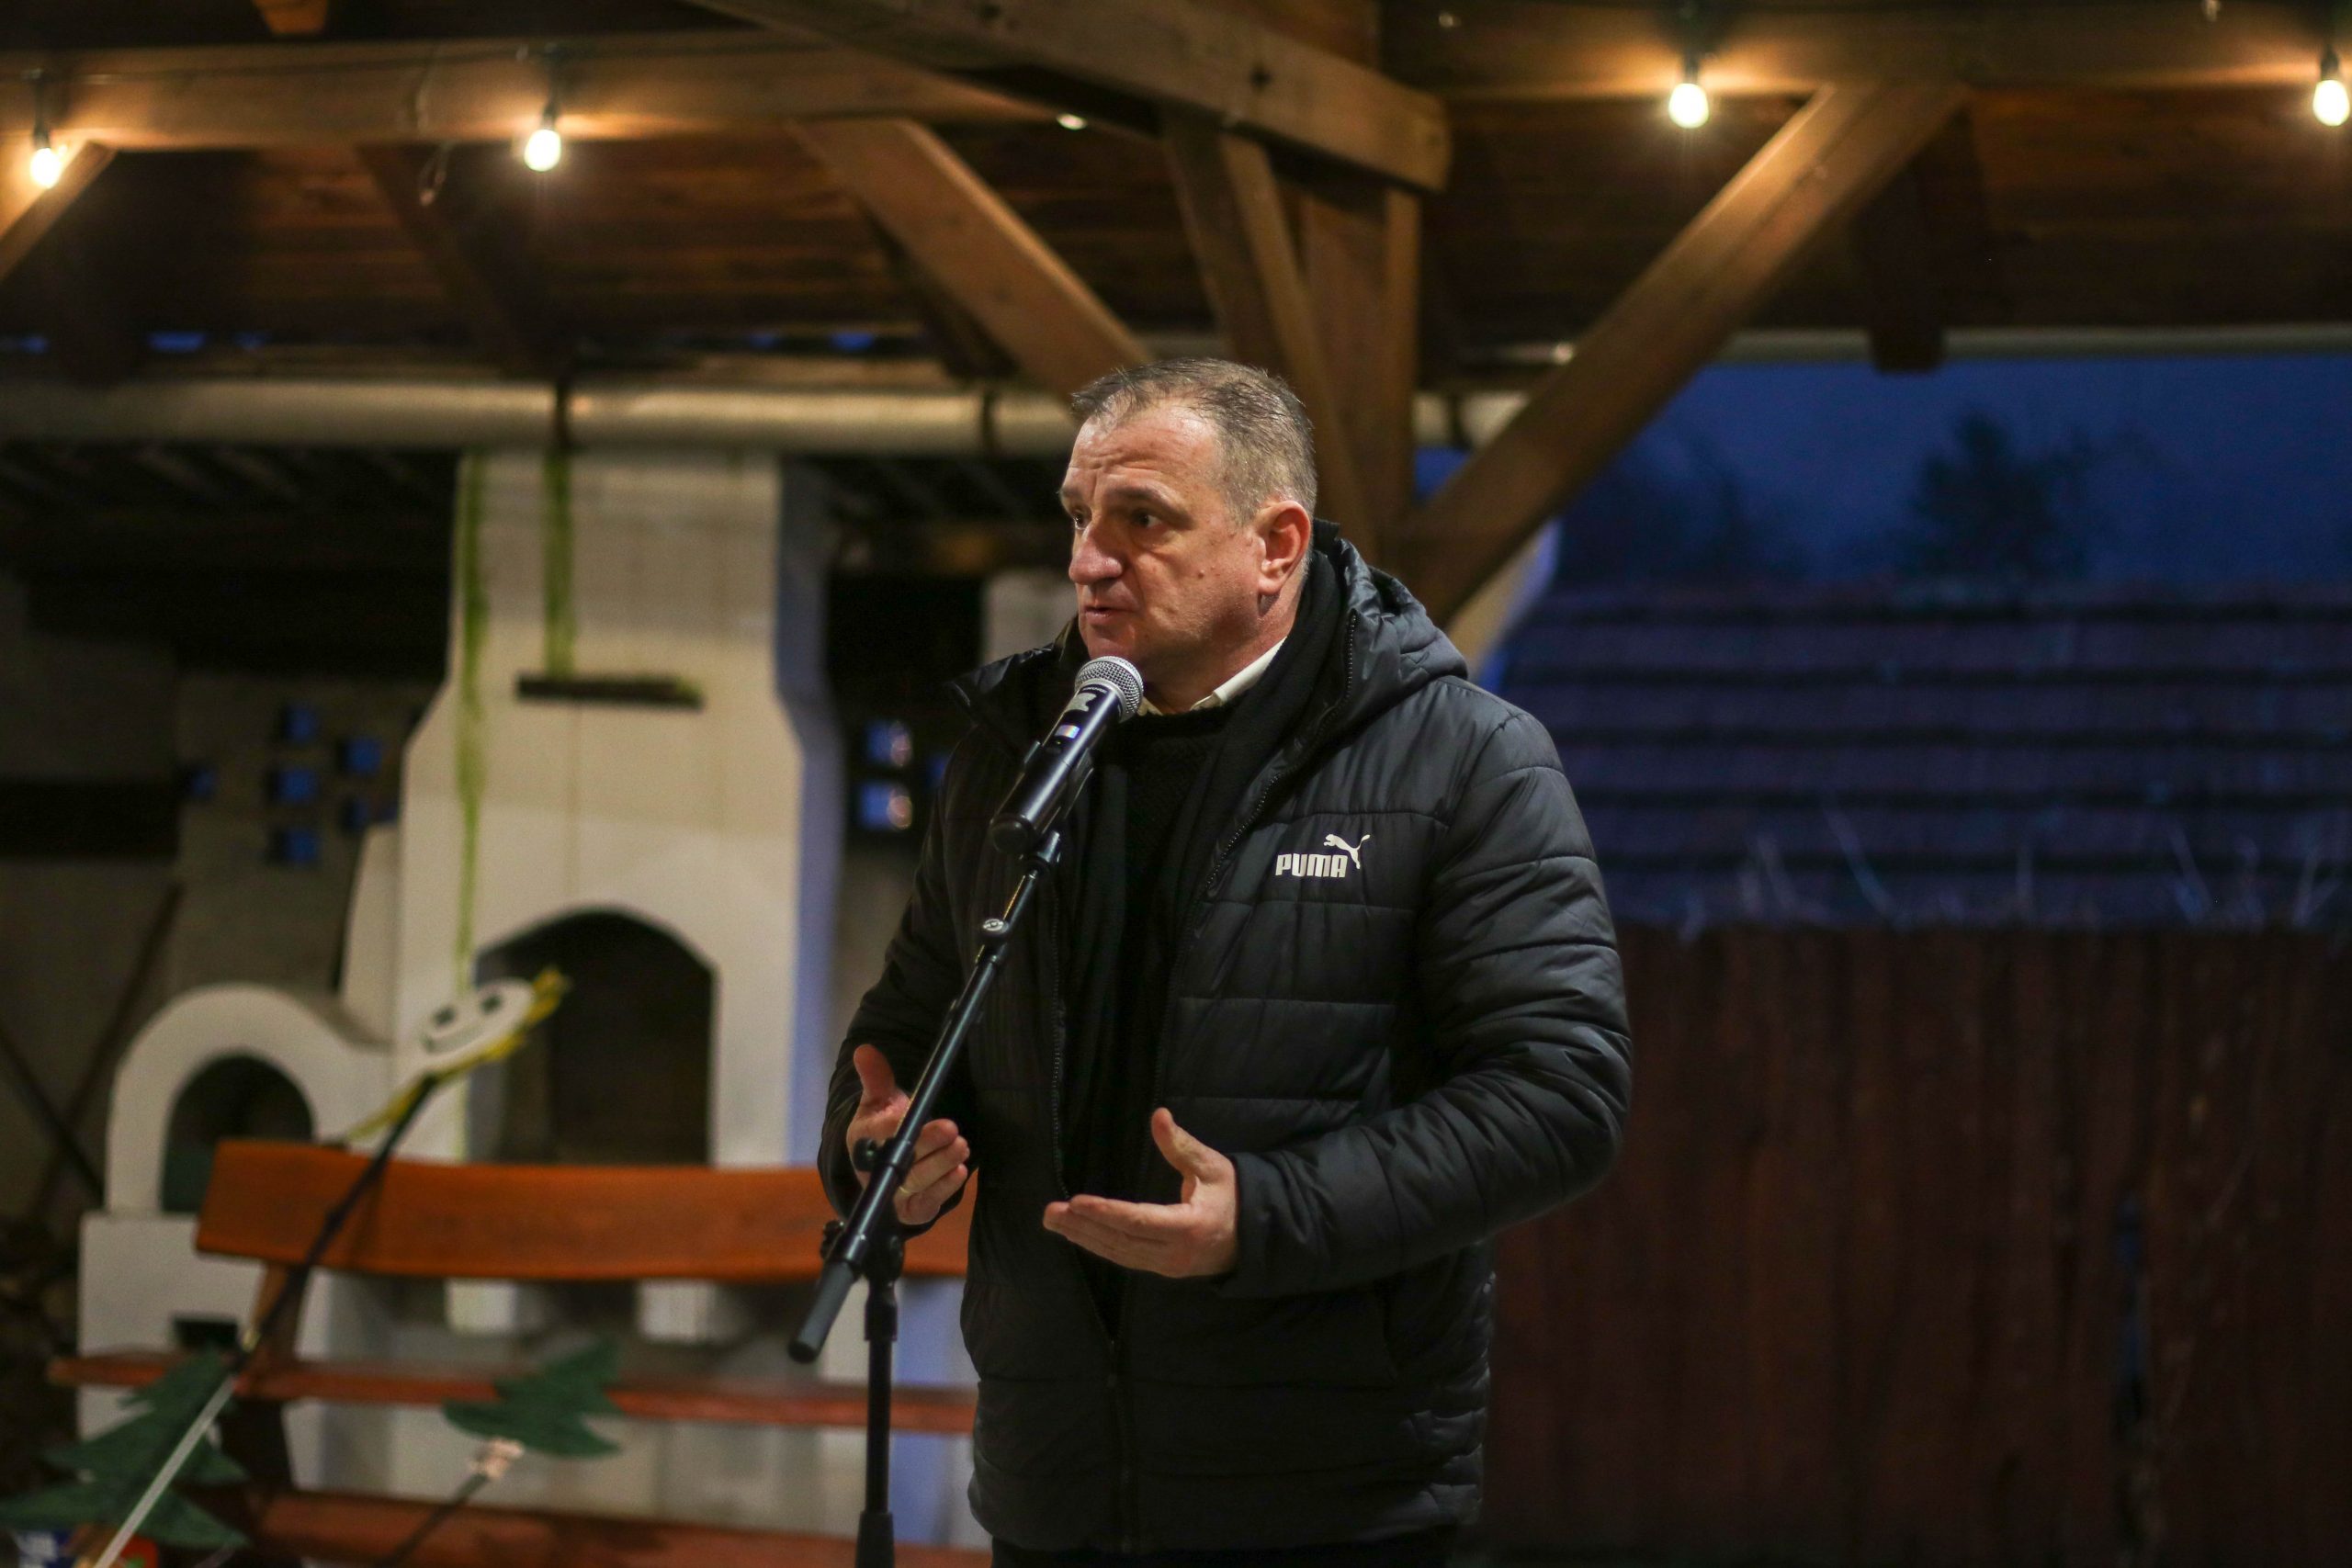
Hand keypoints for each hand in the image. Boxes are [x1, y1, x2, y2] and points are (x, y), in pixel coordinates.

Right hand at [846, 1044, 968, 1227]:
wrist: (885, 1167)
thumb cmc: (882, 1128)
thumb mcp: (877, 1101)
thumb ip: (876, 1078)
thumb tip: (866, 1050)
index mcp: (862, 1141)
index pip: (878, 1133)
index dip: (893, 1125)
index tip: (910, 1110)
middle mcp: (874, 1171)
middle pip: (902, 1161)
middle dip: (927, 1145)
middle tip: (951, 1129)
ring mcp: (894, 1194)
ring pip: (918, 1183)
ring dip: (941, 1165)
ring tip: (962, 1146)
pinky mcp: (912, 1211)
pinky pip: (929, 1203)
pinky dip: (945, 1188)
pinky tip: (959, 1171)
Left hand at [1042, 1108, 1236, 1278]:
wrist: (1258, 1237)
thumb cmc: (1234, 1196)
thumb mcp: (1212, 1166)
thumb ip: (1181, 1145)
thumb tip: (1159, 1115)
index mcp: (1189, 1227)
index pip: (1139, 1221)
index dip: (1107, 1212)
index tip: (1077, 1202)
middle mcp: (1174, 1253)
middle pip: (1121, 1241)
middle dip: (1084, 1226)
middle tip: (1050, 1212)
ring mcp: (1168, 1266)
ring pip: (1119, 1253)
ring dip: (1085, 1238)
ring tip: (1055, 1222)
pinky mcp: (1164, 1269)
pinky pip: (1127, 1258)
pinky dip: (1101, 1246)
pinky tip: (1081, 1234)